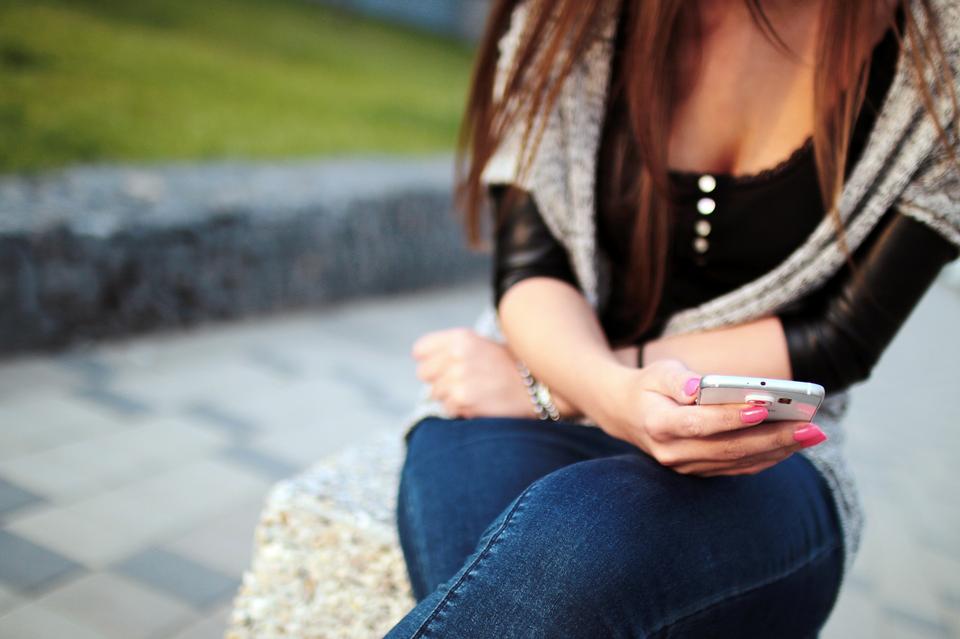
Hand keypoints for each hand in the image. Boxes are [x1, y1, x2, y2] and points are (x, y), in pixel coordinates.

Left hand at [412, 328, 533, 418]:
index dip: (429, 361)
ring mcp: (458, 377)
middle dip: (439, 380)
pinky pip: (448, 409)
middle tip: (461, 383)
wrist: (539, 387)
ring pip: (435, 394)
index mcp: (460, 337)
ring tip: (475, 393)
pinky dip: (460, 410)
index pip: (421, 350)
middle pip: (424, 374)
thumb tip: (423, 363)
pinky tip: (479, 404)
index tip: (439, 368)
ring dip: (450, 397)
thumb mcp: (483, 346)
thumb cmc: (511, 367)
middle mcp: (456, 354)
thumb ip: (454, 351)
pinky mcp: (463, 399)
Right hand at [599, 359, 827, 476]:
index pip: (700, 423)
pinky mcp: (700, 471)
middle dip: (773, 437)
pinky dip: (767, 457)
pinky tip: (793, 444)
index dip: (732, 417)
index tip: (765, 406)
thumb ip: (678, 378)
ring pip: (738, 461)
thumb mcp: (658, 372)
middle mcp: (672, 452)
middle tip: (810, 425)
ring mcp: (686, 467)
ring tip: (812, 433)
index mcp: (659, 424)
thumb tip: (700, 385)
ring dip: (778, 450)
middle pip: (728, 448)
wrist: (627, 415)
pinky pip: (738, 467)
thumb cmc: (650, 386)